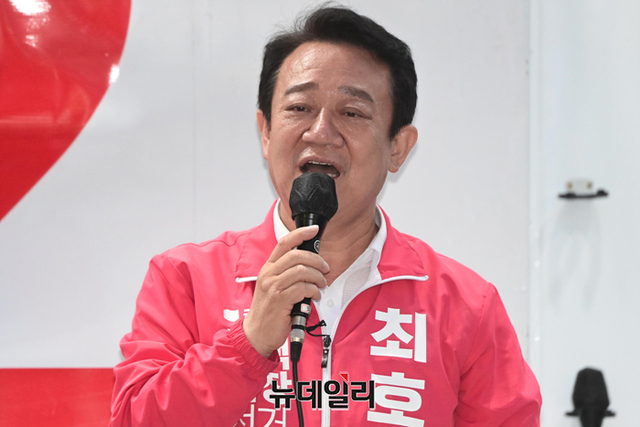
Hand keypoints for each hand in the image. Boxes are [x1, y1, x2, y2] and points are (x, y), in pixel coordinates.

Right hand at [243, 225, 329, 357]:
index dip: (300, 233)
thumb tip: (310, 265)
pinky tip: (315, 296)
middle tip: (325, 269)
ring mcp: (273, 286)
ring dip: (317, 277)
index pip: (284, 243)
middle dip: (316, 260)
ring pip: (302, 271)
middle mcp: (269, 274)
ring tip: (321, 285)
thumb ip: (287, 274)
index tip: (313, 230)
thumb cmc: (269, 311)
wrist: (256, 333)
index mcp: (268, 268)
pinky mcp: (280, 300)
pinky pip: (303, 288)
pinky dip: (314, 291)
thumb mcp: (273, 286)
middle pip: (296, 255)